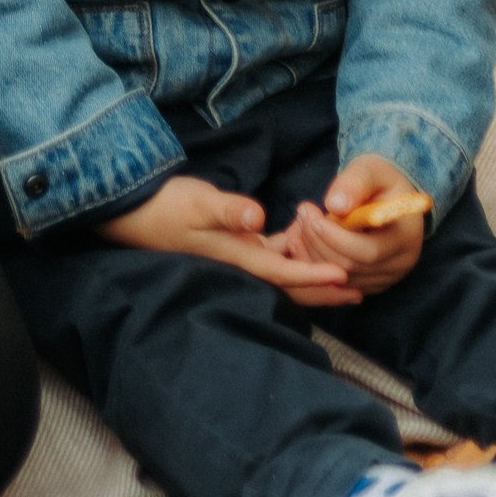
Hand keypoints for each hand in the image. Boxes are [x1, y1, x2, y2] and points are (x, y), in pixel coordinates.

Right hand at [95, 174, 363, 302]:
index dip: (315, 276)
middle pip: (290, 283)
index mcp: (237, 257)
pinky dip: (292, 253)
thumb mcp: (198, 203)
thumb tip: (257, 218)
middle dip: (323, 289)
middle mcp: (242, 262)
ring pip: (283, 271)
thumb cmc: (168, 207)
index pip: (284, 273)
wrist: (137, 212)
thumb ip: (228, 210)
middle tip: (358, 293)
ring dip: (311, 273)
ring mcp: (238, 255)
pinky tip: (306, 242)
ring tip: (343, 275)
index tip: (346, 279)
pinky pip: (271, 255)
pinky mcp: (234, 243)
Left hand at [289, 152, 427, 301]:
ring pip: (339, 278)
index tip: (313, 217)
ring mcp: (386, 278)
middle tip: (302, 214)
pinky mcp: (370, 283)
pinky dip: (317, 263)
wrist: (389, 195)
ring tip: (301, 223)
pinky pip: (338, 283)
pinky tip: (307, 239)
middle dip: (319, 242)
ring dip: (314, 252)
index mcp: (406, 237)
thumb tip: (335, 206)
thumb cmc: (379, 179)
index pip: (369, 251)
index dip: (336, 238)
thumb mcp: (370, 170)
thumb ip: (354, 183)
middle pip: (351, 267)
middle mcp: (400, 264)